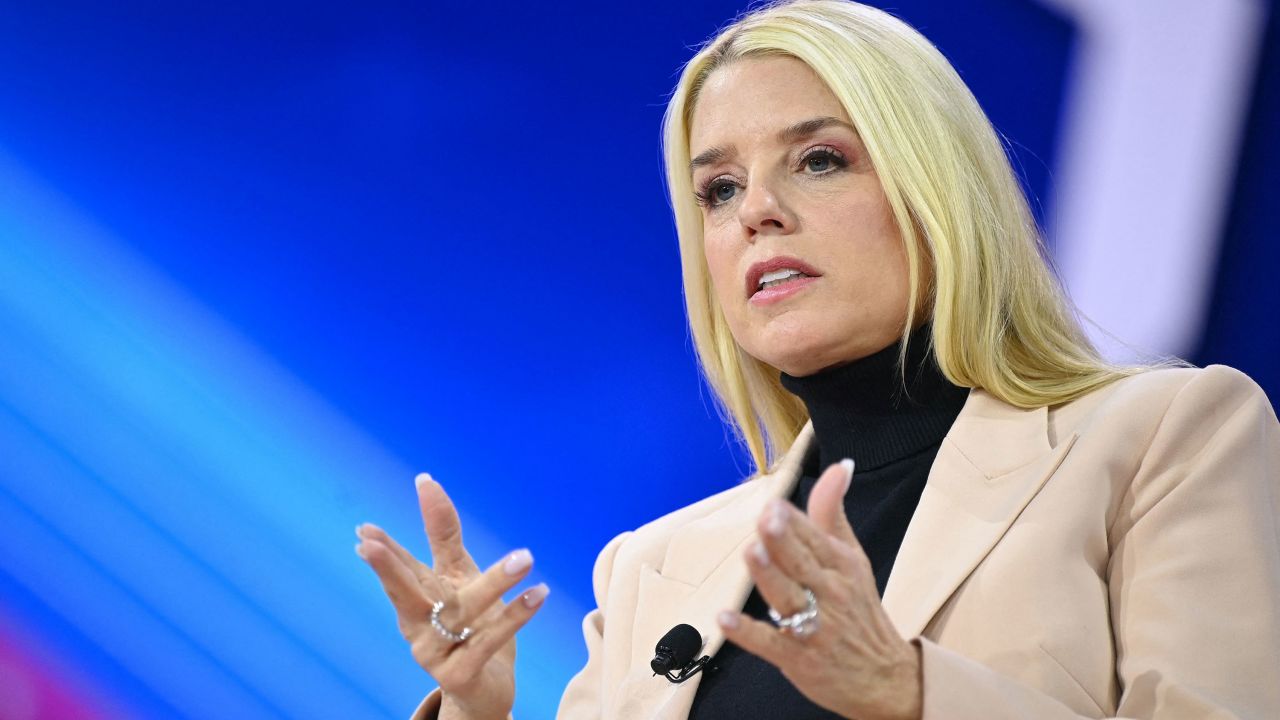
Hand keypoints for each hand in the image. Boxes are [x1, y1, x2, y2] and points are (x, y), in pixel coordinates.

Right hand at [355, 474, 547, 718]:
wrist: (487, 690)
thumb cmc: (470, 625)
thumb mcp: (457, 576)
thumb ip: (443, 533)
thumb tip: (425, 481)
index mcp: (416, 600)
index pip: (399, 570)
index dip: (384, 550)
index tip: (365, 529)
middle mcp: (418, 627)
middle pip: (405, 595)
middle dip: (388, 572)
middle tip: (368, 546)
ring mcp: (436, 653)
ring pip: (464, 612)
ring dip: (496, 582)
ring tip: (526, 556)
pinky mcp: (461, 674)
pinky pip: (490, 640)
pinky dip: (516, 616)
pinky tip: (538, 593)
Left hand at [717, 460, 922, 719]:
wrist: (885, 677)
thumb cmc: (860, 611)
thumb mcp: (853, 558)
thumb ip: (833, 513)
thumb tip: (839, 466)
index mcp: (841, 565)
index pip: (815, 538)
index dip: (792, 521)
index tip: (773, 504)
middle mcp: (830, 593)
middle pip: (802, 563)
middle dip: (783, 541)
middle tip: (766, 520)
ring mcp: (815, 628)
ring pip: (789, 598)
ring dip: (769, 577)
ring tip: (752, 554)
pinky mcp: (799, 659)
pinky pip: (771, 644)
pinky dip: (748, 633)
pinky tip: (725, 619)